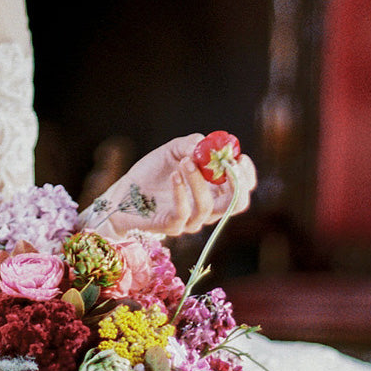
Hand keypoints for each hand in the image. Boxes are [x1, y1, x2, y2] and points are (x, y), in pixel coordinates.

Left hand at [83, 133, 256, 237]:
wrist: (124, 193)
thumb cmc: (152, 172)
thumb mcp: (173, 151)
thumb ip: (193, 144)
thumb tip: (209, 144)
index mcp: (215, 190)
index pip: (242, 188)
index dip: (246, 175)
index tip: (239, 158)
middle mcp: (208, 208)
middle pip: (237, 204)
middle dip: (236, 183)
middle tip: (227, 164)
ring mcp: (191, 220)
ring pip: (209, 206)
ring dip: (199, 181)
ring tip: (186, 161)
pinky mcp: (173, 226)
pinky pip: (184, 212)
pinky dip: (181, 191)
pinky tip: (174, 175)